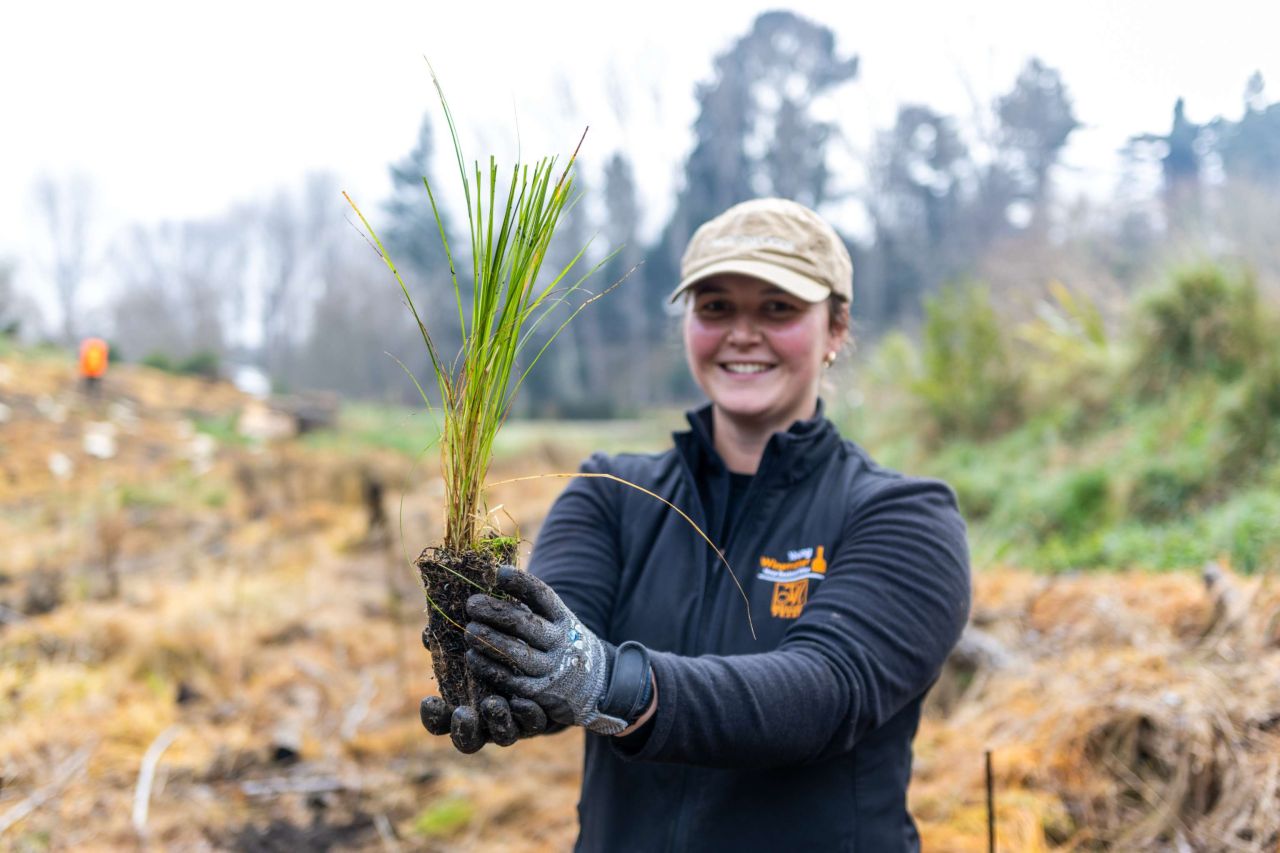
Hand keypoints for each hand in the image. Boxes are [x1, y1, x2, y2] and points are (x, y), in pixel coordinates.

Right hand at [418, 628, 564, 753]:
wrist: (545, 667)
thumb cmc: (495, 655)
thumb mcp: (474, 647)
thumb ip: (450, 643)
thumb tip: (427, 632)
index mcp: (463, 709)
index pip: (440, 722)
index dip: (433, 716)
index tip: (429, 700)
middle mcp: (485, 724)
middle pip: (469, 740)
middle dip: (464, 729)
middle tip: (462, 713)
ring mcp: (512, 725)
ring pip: (502, 735)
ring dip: (497, 721)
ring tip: (493, 702)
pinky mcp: (537, 720)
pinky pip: (533, 724)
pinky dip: (528, 714)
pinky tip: (525, 700)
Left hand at [464, 566, 651, 735]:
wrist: (597, 683)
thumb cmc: (562, 644)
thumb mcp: (558, 621)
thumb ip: (531, 608)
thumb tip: (491, 582)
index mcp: (563, 618)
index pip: (542, 596)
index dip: (521, 583)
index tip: (498, 573)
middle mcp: (560, 642)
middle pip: (526, 624)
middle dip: (496, 613)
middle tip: (471, 604)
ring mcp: (552, 669)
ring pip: (517, 654)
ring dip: (490, 641)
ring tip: (468, 630)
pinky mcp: (541, 693)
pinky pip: (512, 680)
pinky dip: (490, 668)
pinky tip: (472, 657)